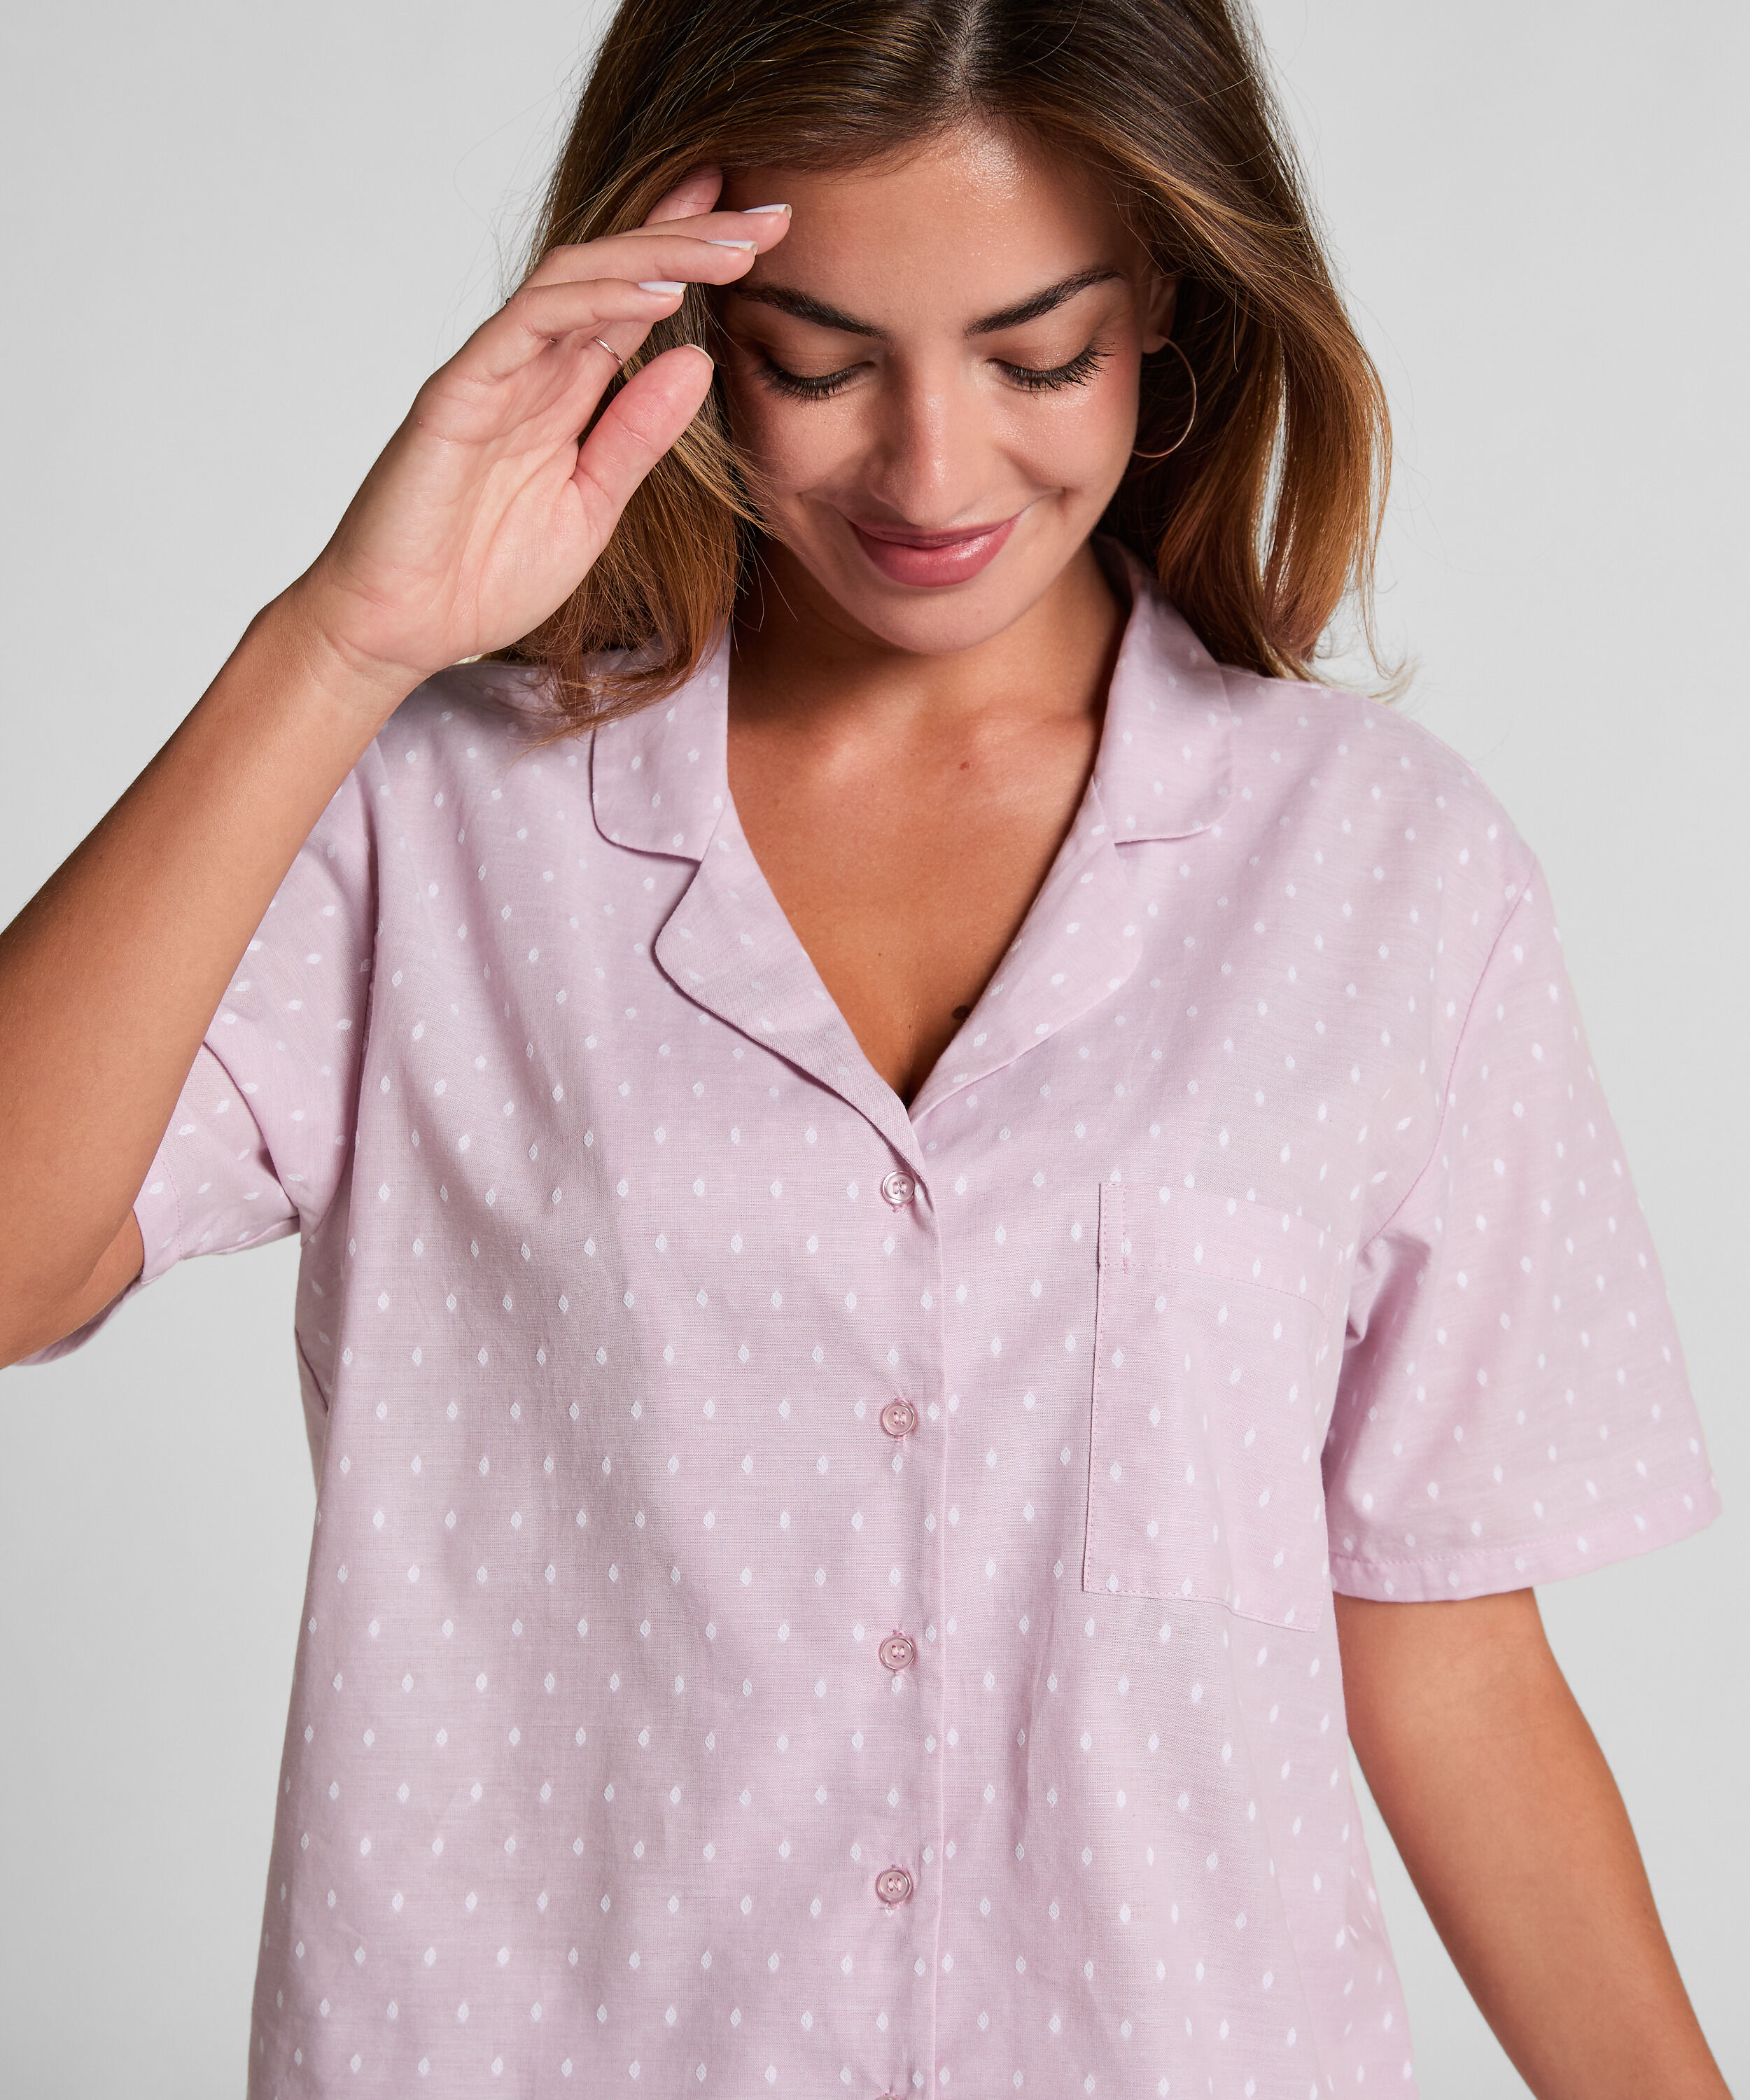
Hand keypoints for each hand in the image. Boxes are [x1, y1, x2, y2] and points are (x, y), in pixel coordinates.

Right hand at [286, 166, 788, 702]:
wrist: (399, 628)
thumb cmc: (482, 574)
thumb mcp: (592, 507)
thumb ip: (638, 437)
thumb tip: (696, 361)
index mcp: (563, 392)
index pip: (634, 302)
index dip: (693, 256)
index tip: (766, 231)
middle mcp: (529, 366)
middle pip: (616, 274)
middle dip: (695, 240)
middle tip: (773, 216)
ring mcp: (492, 372)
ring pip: (576, 279)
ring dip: (657, 255)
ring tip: (732, 246)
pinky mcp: (458, 392)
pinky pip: (529, 325)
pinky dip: (594, 303)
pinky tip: (659, 295)